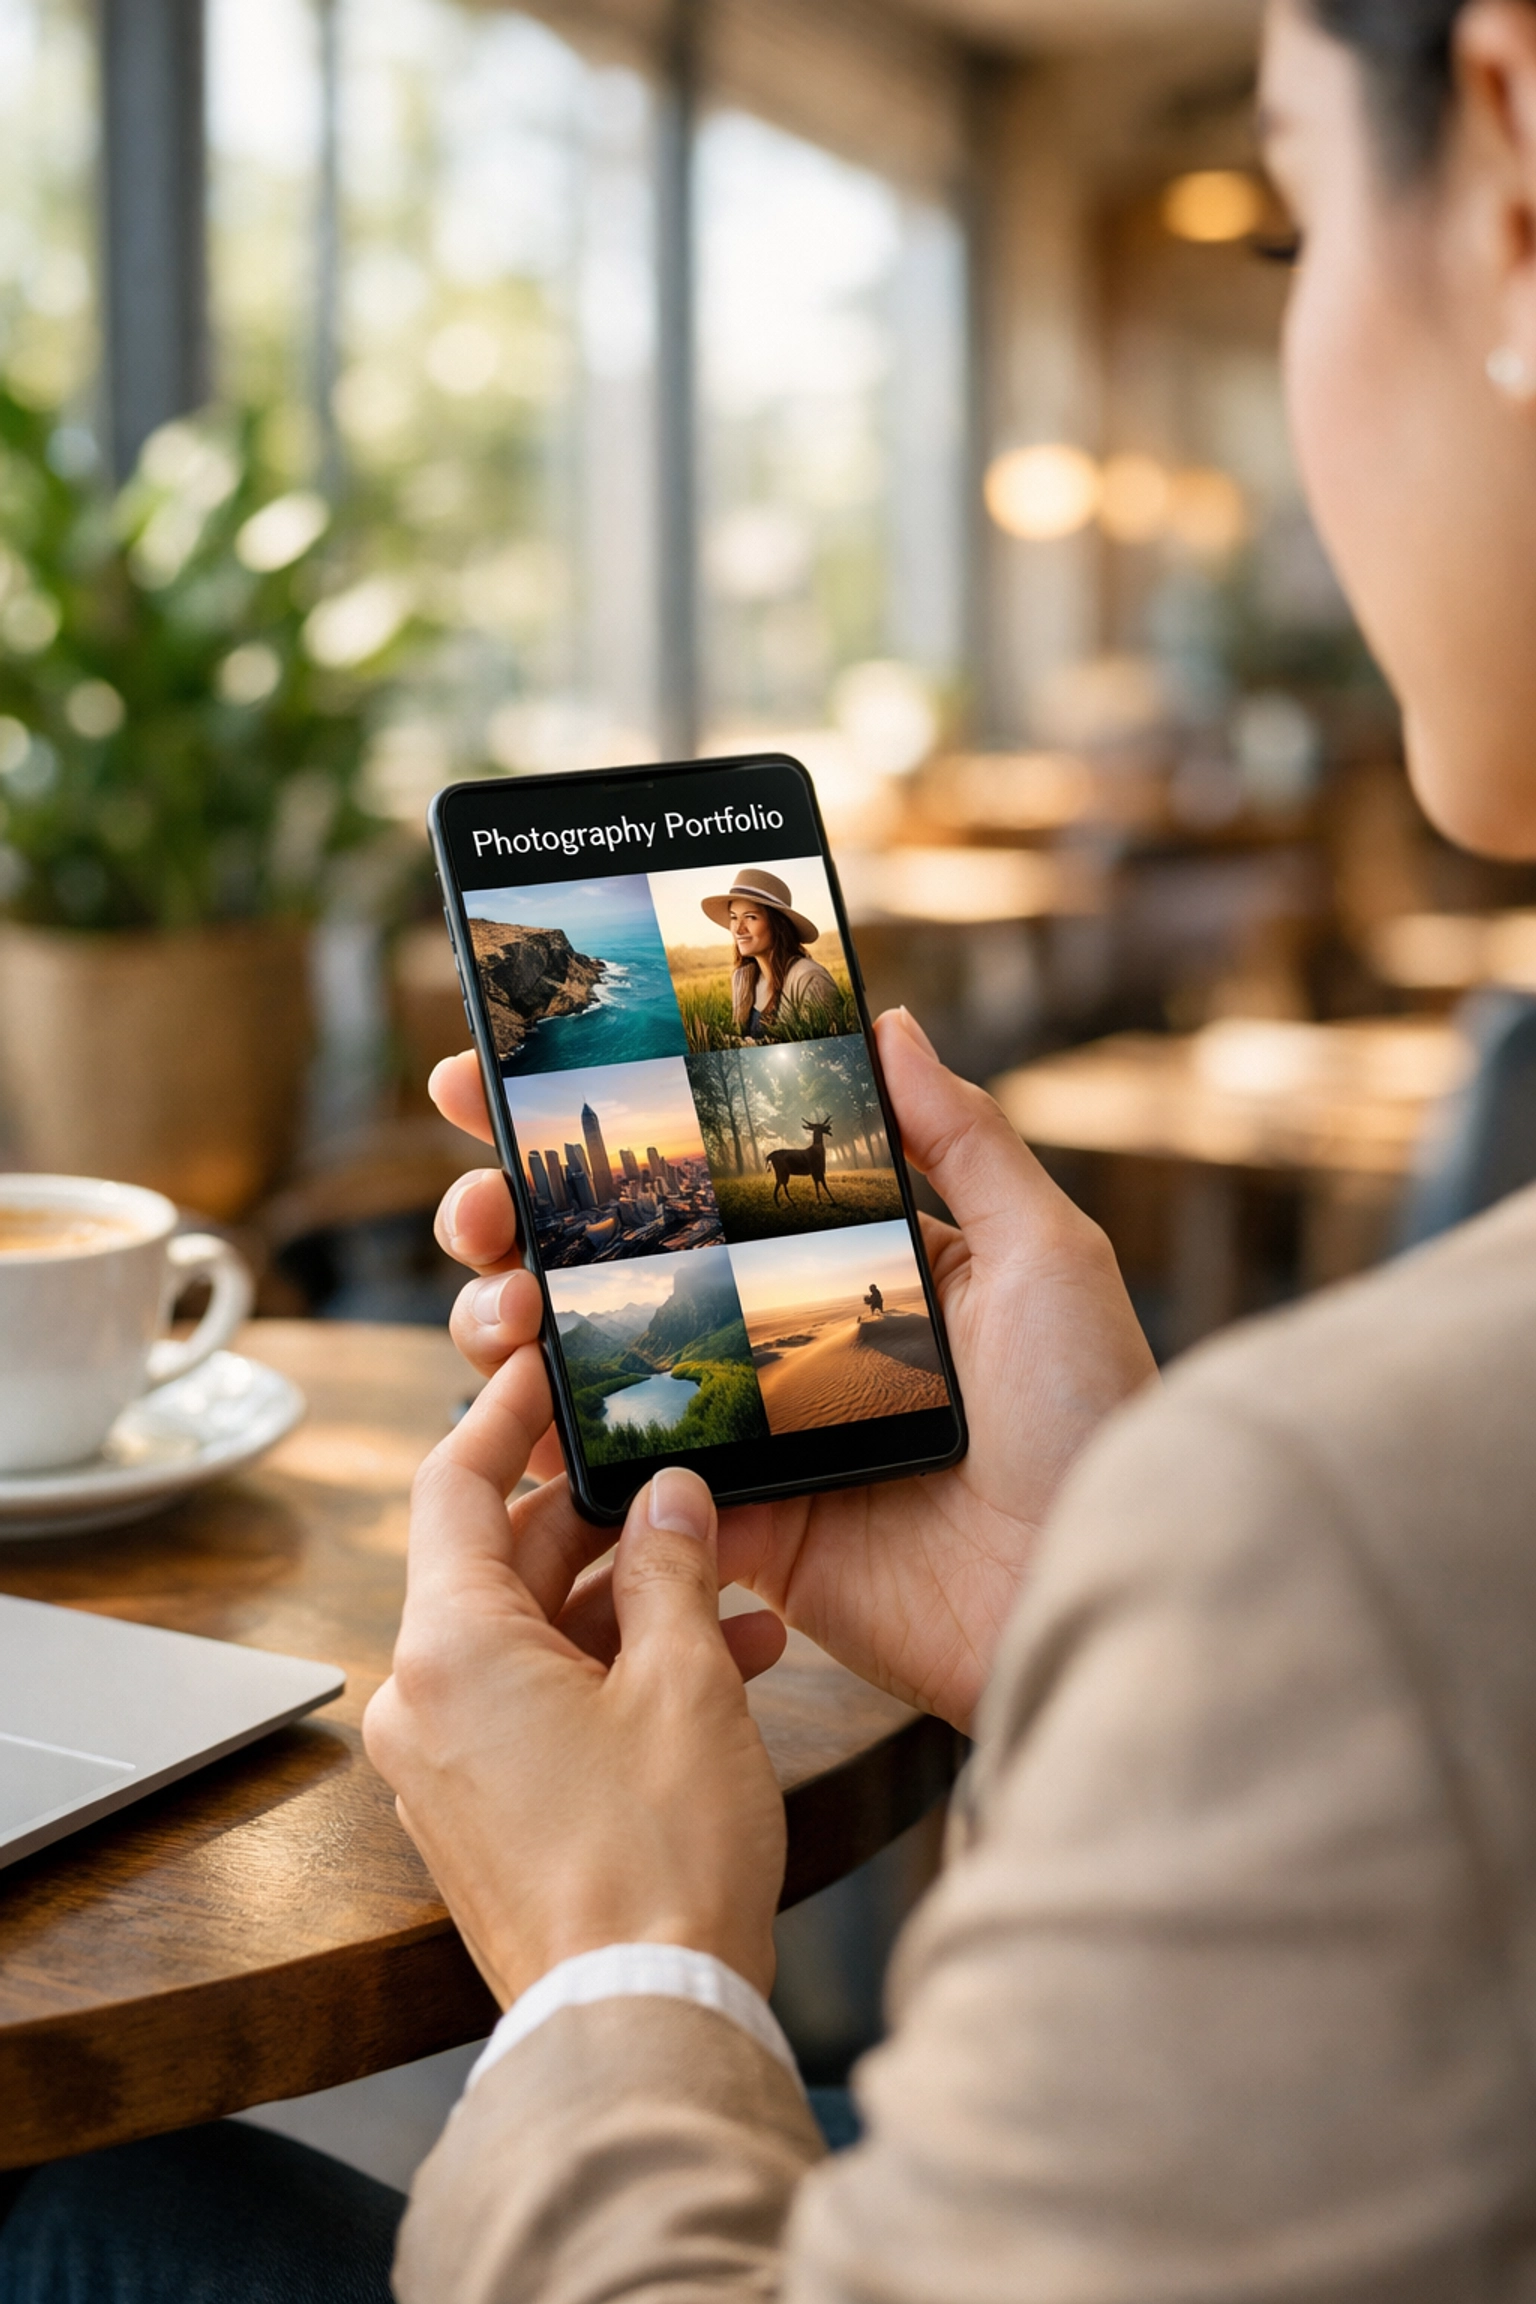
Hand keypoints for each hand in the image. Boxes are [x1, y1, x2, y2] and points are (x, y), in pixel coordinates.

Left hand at [363, 1350, 786, 2005]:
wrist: (639, 2020)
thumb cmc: (658, 1858)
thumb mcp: (683, 1683)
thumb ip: (673, 1568)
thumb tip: (671, 1497)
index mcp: (448, 1649)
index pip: (454, 1485)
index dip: (503, 1413)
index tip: (540, 1364)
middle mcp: (424, 1700)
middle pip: (504, 1561)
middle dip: (607, 1523)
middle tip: (688, 1489)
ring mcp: (446, 1764)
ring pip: (535, 1636)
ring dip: (630, 1604)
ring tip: (736, 1597)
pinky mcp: (484, 1811)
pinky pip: (539, 1703)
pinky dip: (613, 1673)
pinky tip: (720, 1669)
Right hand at [431, 1009, 1155, 1732]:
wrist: (1086, 1587)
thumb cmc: (1091, 1417)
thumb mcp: (1043, 1255)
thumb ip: (962, 1140)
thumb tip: (892, 1020)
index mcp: (843, 1259)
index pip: (698, 1174)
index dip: (599, 1130)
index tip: (495, 1076)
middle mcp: (777, 1336)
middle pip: (614, 1261)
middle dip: (516, 1221)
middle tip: (475, 1201)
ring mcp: (745, 1434)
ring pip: (586, 1364)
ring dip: (508, 1323)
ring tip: (500, 1304)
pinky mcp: (731, 1529)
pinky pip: (614, 1485)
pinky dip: (549, 1448)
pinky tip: (514, 1407)